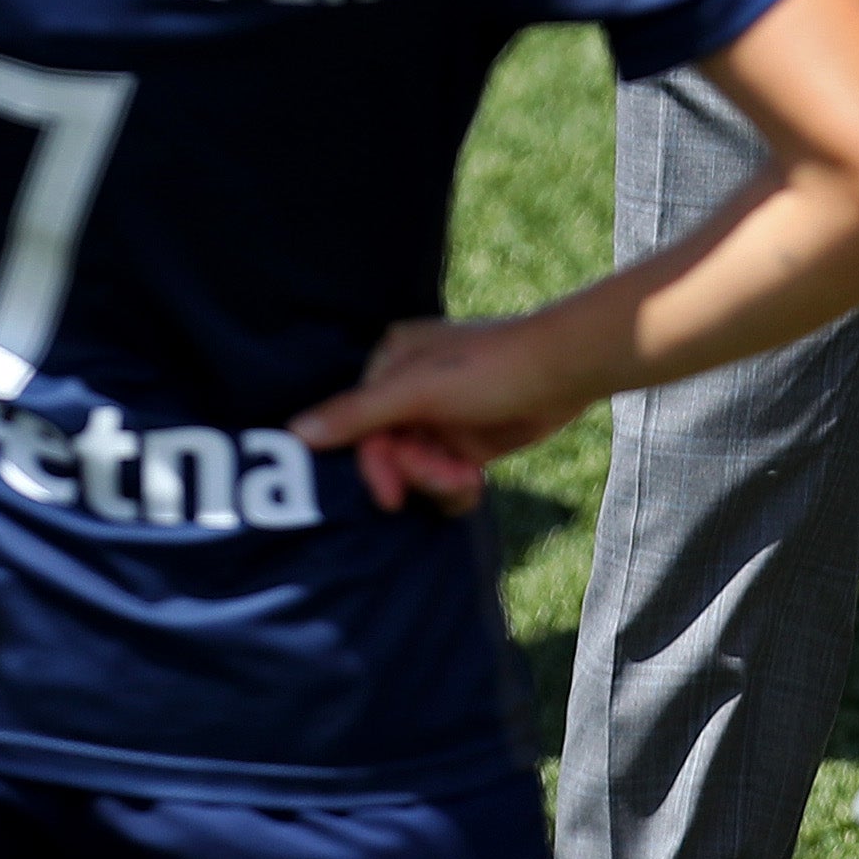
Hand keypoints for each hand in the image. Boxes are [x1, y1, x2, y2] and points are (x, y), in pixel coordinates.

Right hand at [290, 313, 590, 516]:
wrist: (563, 373)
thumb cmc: (490, 368)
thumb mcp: (418, 391)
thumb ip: (358, 414)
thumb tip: (295, 431)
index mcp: (389, 362)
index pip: (360, 427)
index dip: (378, 465)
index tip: (395, 496)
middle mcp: (408, 388)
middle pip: (388, 453)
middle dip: (418, 473)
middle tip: (451, 476)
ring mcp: (437, 416)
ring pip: (415, 470)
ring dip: (439, 482)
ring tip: (469, 476)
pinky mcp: (465, 440)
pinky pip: (441, 477)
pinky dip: (455, 486)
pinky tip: (475, 479)